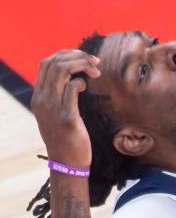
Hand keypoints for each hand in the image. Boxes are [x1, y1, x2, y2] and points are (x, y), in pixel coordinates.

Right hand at [31, 49, 100, 168]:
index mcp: (39, 97)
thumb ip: (59, 96)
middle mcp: (42, 100)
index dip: (65, 54)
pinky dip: (81, 82)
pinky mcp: (67, 118)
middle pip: (54, 63)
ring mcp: (52, 108)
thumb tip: (73, 78)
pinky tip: (88, 86)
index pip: (45, 63)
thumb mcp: (57, 113)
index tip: (83, 57)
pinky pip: (72, 89)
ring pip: (62, 72)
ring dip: (82, 65)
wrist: (67, 162)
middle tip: (95, 62)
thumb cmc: (67, 137)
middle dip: (77, 56)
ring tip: (96, 71)